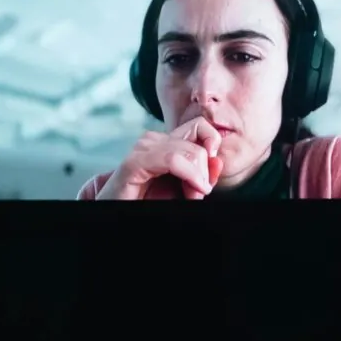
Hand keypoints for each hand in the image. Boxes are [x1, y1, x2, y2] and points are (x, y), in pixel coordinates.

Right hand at [97, 116, 221, 199]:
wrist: (123, 214)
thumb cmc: (150, 201)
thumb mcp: (185, 188)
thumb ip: (201, 174)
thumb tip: (218, 160)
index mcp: (165, 144)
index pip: (198, 126)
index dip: (212, 142)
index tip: (210, 171)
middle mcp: (152, 142)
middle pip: (197, 132)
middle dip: (204, 165)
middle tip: (198, 192)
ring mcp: (141, 150)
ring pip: (188, 148)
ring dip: (197, 175)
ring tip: (190, 195)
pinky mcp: (133, 163)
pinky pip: (172, 159)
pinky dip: (189, 174)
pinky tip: (192, 191)